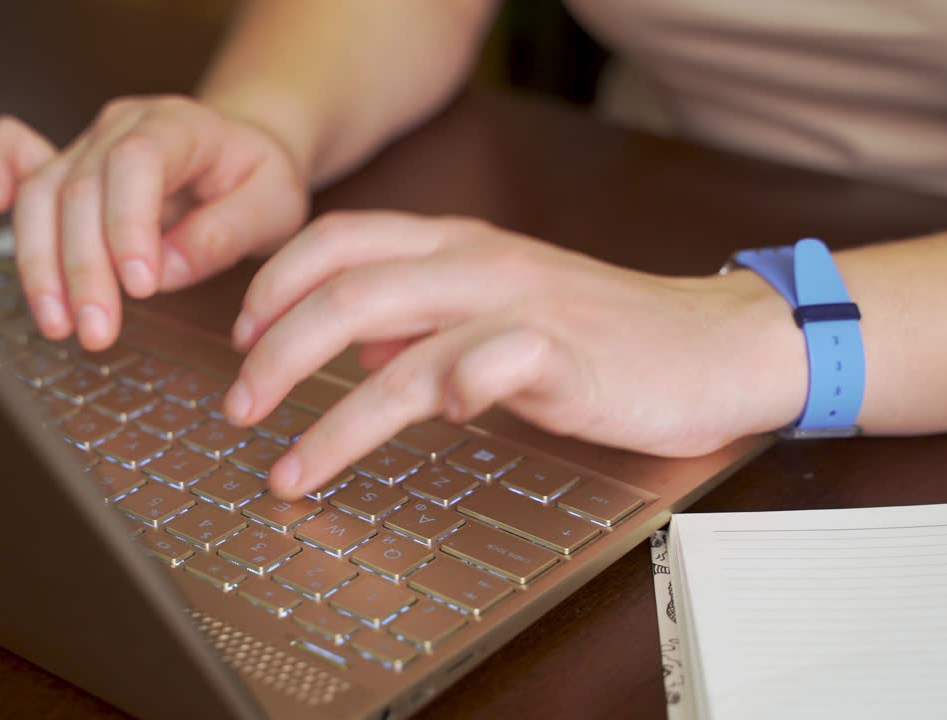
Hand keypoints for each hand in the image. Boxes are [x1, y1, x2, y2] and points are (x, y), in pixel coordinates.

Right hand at [0, 96, 308, 349]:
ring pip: (41, 194)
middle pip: (81, 189)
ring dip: (40, 264)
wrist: (242, 151)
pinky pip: (15, 156)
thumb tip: (165, 271)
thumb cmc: (257, 180)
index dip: (128, 225)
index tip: (140, 286)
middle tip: (96, 332)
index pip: (138, 164)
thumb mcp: (273, 207)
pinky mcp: (65, 166)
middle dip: (83, 270)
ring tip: (57, 323)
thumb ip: (226, 234)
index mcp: (180, 126)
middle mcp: (122, 127)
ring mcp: (87, 145)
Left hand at [221, 211, 806, 499]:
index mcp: (455, 245)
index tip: (240, 338)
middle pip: (347, 293)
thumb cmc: (598, 332)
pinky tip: (439, 422)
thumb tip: (350, 343)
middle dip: (277, 356)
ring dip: (333, 416)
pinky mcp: (565, 356)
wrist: (707, 345)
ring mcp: (521, 307)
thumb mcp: (494, 305)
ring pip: (402, 347)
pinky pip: (495, 362)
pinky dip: (456, 389)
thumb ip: (421, 315)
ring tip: (292, 467)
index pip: (338, 240)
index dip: (275, 285)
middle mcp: (479, 264)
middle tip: (240, 410)